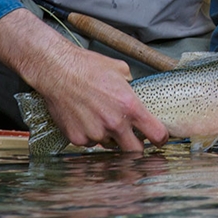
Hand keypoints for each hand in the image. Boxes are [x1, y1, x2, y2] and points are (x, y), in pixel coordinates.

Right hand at [0, 8, 168, 151]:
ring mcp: (95, 133)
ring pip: (110, 146)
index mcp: (131, 107)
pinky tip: (84, 118)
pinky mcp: (77, 138)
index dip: (161, 139)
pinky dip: (90, 135)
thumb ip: (132, 89)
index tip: (159, 139)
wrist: (57, 70)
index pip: (157, 134)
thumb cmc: (88, 66)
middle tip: (132, 137)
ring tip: (100, 117)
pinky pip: (90, 143)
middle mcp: (115, 123)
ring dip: (110, 137)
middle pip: (135, 151)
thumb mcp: (121, 71)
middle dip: (136, 146)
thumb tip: (137, 97)